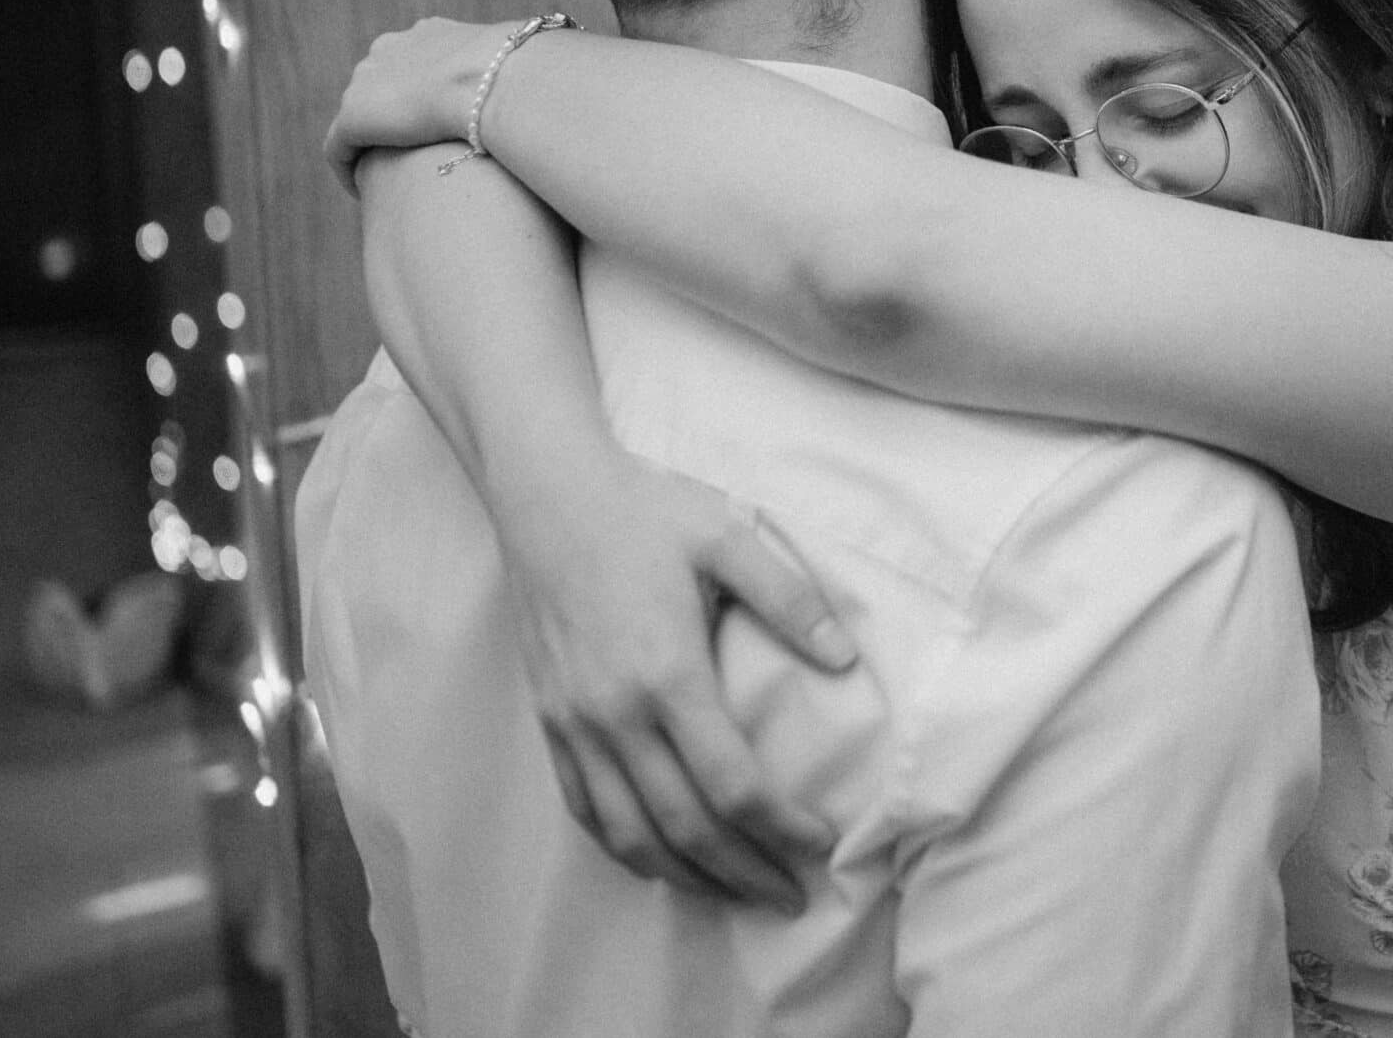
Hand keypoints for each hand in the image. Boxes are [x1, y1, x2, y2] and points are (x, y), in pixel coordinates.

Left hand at [324, 17, 520, 191]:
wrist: (495, 80)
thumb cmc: (520, 77)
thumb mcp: (521, 69)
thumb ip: (514, 78)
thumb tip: (542, 91)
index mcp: (427, 34)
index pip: (412, 63)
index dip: (420, 94)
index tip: (433, 124)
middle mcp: (389, 49)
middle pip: (378, 87)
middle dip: (388, 118)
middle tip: (408, 155)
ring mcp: (366, 82)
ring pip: (357, 119)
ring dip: (368, 146)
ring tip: (385, 179)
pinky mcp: (353, 118)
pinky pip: (339, 150)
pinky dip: (347, 170)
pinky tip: (363, 194)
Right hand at [491, 444, 858, 906]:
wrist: (547, 495)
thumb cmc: (644, 512)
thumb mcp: (728, 537)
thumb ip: (791, 599)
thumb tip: (845, 660)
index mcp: (668, 673)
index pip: (731, 783)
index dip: (779, 827)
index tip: (820, 844)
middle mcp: (616, 713)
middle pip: (684, 826)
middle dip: (742, 872)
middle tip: (790, 898)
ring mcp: (576, 724)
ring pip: (630, 833)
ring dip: (686, 875)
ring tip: (735, 894)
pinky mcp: (551, 721)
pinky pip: (585, 808)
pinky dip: (625, 849)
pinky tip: (660, 861)